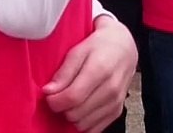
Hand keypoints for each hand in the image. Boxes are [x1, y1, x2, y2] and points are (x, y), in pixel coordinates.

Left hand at [43, 16, 137, 132]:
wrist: (124, 49)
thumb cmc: (99, 47)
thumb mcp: (78, 51)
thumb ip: (64, 72)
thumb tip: (49, 91)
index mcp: (99, 71)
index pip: (72, 97)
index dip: (54, 100)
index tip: (48, 95)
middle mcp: (110, 90)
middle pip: (76, 113)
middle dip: (62, 108)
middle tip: (58, 96)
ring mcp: (115, 103)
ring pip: (84, 124)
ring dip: (71, 116)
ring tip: (69, 101)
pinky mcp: (117, 112)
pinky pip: (95, 129)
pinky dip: (83, 122)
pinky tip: (79, 109)